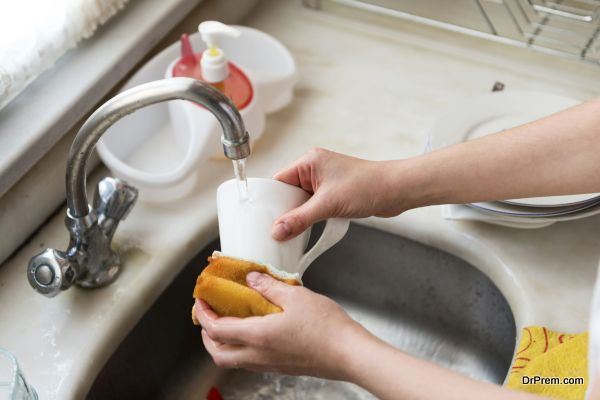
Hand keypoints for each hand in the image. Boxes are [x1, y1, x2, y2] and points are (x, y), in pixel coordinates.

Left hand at [194, 272, 366, 379]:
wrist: (349, 354)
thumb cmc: (327, 328)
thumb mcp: (296, 296)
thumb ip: (269, 286)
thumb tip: (251, 279)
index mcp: (258, 336)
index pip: (216, 329)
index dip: (203, 314)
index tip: (200, 300)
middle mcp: (259, 355)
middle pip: (218, 354)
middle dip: (207, 336)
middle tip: (209, 316)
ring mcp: (270, 364)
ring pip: (233, 360)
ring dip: (223, 343)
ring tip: (229, 322)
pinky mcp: (282, 367)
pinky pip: (251, 361)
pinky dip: (242, 347)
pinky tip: (255, 330)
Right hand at [271, 148, 407, 239]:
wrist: (396, 191)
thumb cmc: (368, 186)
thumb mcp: (328, 205)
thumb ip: (300, 219)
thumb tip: (278, 230)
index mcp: (309, 162)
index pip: (278, 180)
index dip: (270, 199)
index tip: (262, 217)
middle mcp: (315, 169)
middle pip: (288, 192)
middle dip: (284, 210)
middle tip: (277, 228)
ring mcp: (325, 181)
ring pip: (301, 201)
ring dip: (299, 215)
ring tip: (293, 229)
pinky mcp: (333, 193)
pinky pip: (313, 206)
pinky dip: (310, 217)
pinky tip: (309, 227)